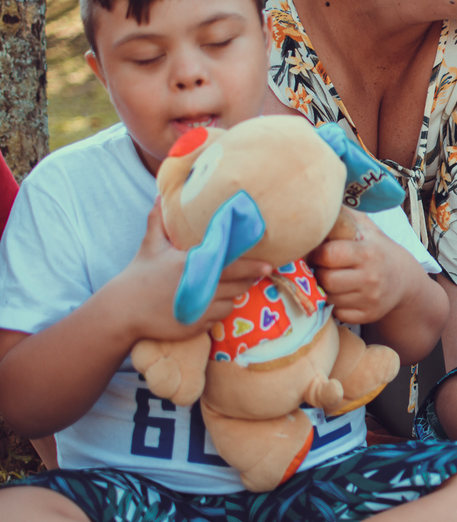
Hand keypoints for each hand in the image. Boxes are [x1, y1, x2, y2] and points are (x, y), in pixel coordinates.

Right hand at [122, 201, 270, 340]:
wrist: (122, 312)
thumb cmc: (138, 275)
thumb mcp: (149, 246)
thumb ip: (158, 221)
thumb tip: (160, 195)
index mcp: (191, 266)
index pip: (230, 267)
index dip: (252, 266)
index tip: (268, 264)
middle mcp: (199, 288)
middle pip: (238, 285)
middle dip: (247, 279)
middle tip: (254, 271)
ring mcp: (199, 309)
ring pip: (231, 301)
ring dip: (231, 294)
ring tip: (221, 285)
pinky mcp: (197, 326)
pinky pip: (219, 317)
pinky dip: (218, 309)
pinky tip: (207, 301)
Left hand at [309, 208, 415, 324]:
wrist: (405, 280)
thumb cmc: (378, 250)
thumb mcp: (368, 229)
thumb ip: (346, 215)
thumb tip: (323, 195)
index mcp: (368, 252)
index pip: (330, 254)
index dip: (318, 253)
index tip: (319, 252)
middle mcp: (371, 277)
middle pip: (326, 280)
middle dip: (319, 273)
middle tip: (322, 268)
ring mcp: (370, 299)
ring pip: (330, 298)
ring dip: (325, 290)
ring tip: (331, 279)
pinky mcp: (368, 315)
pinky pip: (338, 314)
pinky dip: (335, 305)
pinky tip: (342, 294)